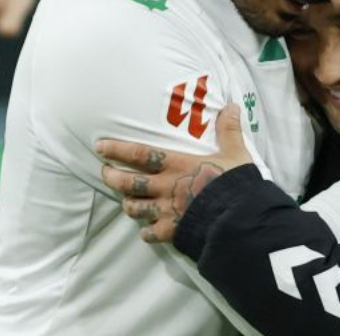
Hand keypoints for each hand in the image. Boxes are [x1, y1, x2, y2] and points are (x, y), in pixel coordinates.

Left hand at [98, 104, 249, 242]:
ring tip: (125, 201)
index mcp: (177, 165)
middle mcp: (165, 187)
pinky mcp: (172, 231)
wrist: (239, 217)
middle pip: (128, 182)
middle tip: (104, 172)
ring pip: (134, 207)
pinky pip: (150, 233)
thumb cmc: (235, 183)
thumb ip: (229, 130)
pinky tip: (146, 231)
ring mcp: (166, 210)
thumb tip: (232, 106)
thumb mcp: (235, 153)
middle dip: (112, 177)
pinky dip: (145, 232)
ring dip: (127, 203)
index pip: (139, 154)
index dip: (117, 149)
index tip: (100, 146)